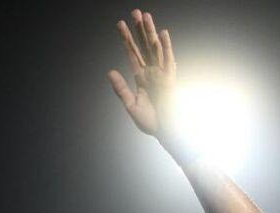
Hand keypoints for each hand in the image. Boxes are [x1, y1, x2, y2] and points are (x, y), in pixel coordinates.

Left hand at [107, 9, 182, 151]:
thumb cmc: (152, 121)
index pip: (132, 53)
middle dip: (139, 29)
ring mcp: (161, 74)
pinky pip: (168, 60)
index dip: (126, 39)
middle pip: (144, 46)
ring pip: (155, 48)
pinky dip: (166, 47)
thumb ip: (121, 88)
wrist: (166, 133)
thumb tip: (110, 71)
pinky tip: (162, 33)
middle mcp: (151, 72)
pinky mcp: (169, 80)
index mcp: (141, 77)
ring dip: (150, 32)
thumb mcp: (131, 105)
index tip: (120, 24)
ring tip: (145, 15)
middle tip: (135, 12)